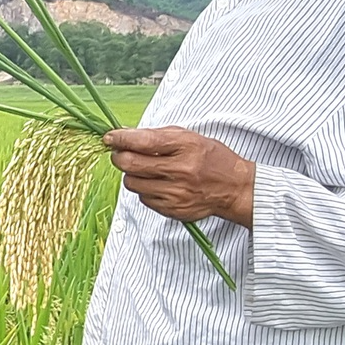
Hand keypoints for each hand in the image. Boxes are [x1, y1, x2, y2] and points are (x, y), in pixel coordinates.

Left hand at [105, 127, 255, 226]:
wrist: (234, 188)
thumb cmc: (210, 158)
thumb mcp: (189, 138)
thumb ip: (156, 135)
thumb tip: (124, 135)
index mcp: (186, 147)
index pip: (144, 142)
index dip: (121, 139)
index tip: (109, 138)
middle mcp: (181, 171)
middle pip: (131, 165)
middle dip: (119, 157)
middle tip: (121, 154)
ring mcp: (176, 193)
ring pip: (132, 183)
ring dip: (133, 175)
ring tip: (146, 170)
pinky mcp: (173, 210)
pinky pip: (143, 199)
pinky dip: (145, 190)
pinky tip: (159, 184)